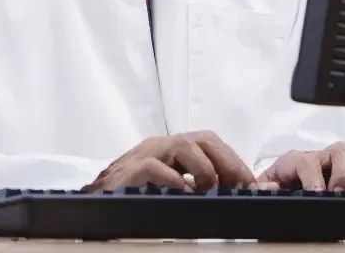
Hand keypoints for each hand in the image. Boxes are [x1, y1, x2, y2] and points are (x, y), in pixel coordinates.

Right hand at [83, 130, 255, 192]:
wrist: (94, 206)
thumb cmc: (133, 196)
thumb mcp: (170, 188)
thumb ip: (194, 185)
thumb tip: (230, 192)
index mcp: (171, 151)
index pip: (210, 143)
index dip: (234, 161)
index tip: (251, 183)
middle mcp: (160, 147)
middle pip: (203, 138)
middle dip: (228, 161)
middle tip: (240, 186)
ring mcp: (144, 156)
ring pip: (182, 144)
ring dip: (204, 169)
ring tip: (210, 190)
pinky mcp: (129, 172)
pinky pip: (155, 167)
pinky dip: (175, 181)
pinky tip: (185, 195)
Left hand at [256, 142, 344, 191]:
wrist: (286, 197)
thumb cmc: (280, 192)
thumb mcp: (266, 189)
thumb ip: (264, 188)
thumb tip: (271, 186)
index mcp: (297, 161)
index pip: (307, 161)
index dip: (313, 177)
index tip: (318, 194)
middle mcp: (322, 159)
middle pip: (341, 149)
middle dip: (343, 172)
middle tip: (339, 194)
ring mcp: (343, 166)